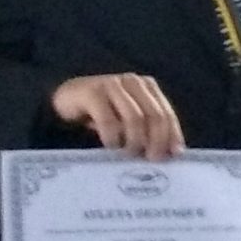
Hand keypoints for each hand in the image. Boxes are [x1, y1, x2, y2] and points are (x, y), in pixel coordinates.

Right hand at [51, 72, 183, 159]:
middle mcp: (132, 82)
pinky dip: (112, 137)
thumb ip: (150, 131)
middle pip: (154, 115)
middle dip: (156, 141)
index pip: (167, 113)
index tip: (173, 155)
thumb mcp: (129, 121)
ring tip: (129, 154)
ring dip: (135, 141)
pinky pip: (108, 120)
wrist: (66, 101)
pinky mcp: (92, 92)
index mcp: (147, 86)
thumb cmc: (103, 114)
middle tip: (150, 159)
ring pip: (134, 118)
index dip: (172, 135)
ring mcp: (111, 84)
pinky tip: (111, 146)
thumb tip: (174, 153)